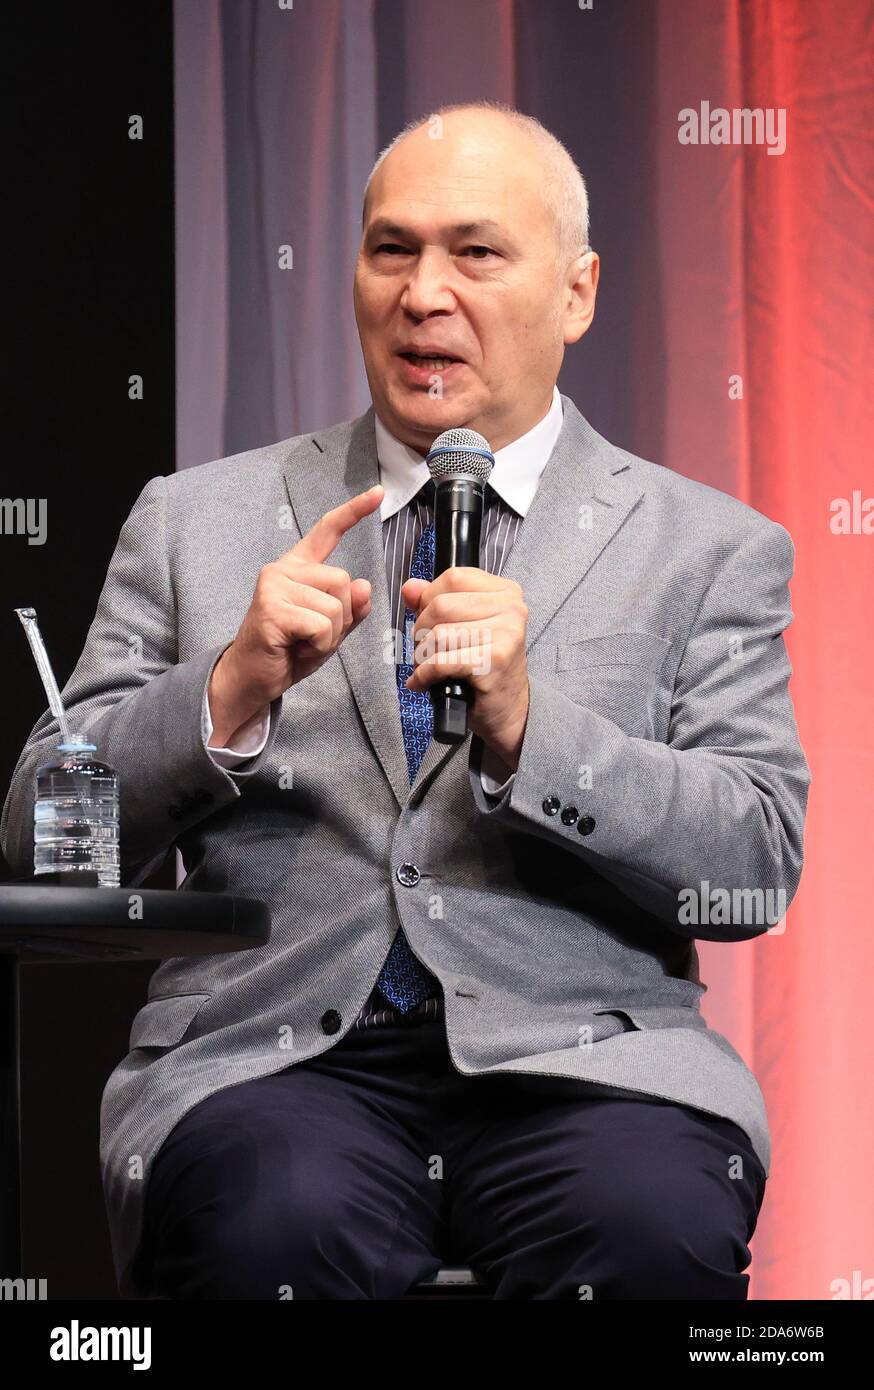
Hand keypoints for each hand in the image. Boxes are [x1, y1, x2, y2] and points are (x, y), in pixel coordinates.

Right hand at [208, 484, 383, 746]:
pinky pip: (322, 625)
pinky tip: (296, 648)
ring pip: (336, 606)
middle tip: (312, 635)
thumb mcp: (330, 629)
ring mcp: (274, 586)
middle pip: (344, 582)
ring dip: (329, 635)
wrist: (254, 679)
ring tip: (302, 641)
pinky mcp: (271, 608)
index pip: (328, 532)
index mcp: (298, 568)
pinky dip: (319, 645)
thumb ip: (351, 608)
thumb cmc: (290, 651)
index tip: (377, 493)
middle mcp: (283, 569)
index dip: (354, 511)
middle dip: (341, 618)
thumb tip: (365, 586)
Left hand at [402, 567, 529, 769]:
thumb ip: (433, 602)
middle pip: (440, 605)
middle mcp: (512, 608)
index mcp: (506, 592)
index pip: (452, 578)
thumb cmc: (485, 666)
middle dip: (422, 631)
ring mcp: (506, 634)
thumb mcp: (462, 626)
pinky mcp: (494, 661)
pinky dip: (425, 674)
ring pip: (438, 634)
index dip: (429, 600)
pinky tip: (424, 682)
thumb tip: (409, 588)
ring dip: (423, 656)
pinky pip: (441, 661)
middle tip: (428, 651)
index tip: (431, 622)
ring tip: (429, 667)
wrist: (509, 710)